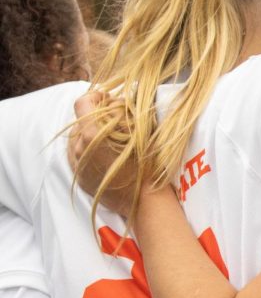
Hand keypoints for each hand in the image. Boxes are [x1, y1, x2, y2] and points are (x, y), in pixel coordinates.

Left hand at [68, 91, 139, 217]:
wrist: (142, 200)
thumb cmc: (147, 165)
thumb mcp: (140, 132)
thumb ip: (124, 112)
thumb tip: (114, 100)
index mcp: (92, 133)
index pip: (82, 103)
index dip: (95, 97)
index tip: (106, 99)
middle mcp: (79, 147)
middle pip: (80, 120)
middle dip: (95, 116)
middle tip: (113, 120)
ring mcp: (76, 162)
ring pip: (77, 137)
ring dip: (90, 133)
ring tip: (109, 139)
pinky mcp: (78, 175)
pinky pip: (77, 154)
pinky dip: (87, 150)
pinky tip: (104, 154)